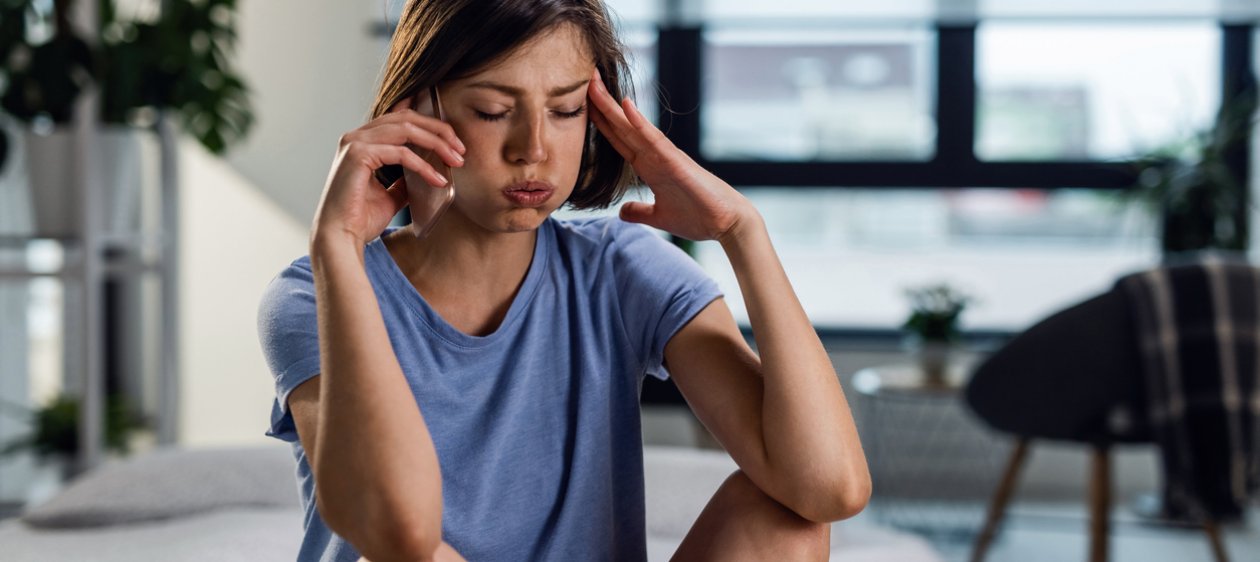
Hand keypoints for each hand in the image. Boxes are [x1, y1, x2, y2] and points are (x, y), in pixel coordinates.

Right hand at [311, 93, 465, 248]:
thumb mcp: (390, 194)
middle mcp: (356, 136)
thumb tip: (429, 172)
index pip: (400, 118)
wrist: (339, 238)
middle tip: (461, 149)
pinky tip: (439, 179)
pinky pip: (401, 153)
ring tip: (456, 160)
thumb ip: (405, 179)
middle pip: (407, 118)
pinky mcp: (358, 155)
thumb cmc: (360, 219)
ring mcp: (355, 142)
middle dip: (439, 130)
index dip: (429, 124)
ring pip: (407, 129)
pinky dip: (424, 166)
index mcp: (362, 141)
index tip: (454, 141)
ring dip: (436, 143)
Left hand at [586, 69, 757, 242]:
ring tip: (593, 82)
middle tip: (581, 79)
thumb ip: (640, 212)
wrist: (726, 224)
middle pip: (621, 126)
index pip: (618, 140)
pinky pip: (653, 139)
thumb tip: (622, 212)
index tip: (580, 105)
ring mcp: (664, 156)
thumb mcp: (659, 217)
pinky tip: (624, 105)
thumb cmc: (698, 217)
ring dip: (612, 105)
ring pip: (632, 126)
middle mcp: (654, 156)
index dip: (599, 123)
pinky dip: (639, 121)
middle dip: (601, 105)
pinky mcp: (676, 161)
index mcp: (648, 167)